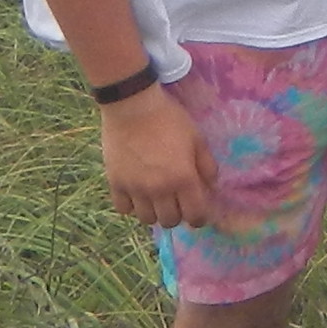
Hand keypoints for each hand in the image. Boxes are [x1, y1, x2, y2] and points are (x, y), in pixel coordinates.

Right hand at [97, 82, 221, 226]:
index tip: (197, 212)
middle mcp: (160, 189)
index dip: (199, 218)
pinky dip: (131, 206)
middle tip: (176, 202)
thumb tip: (210, 188)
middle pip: (170, 221)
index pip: (195, 216)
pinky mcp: (116, 183)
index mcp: (183, 178)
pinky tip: (136, 194)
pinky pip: (124, 209)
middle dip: (177, 215)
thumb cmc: (168, 119)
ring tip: (155, 199)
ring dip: (154, 212)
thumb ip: (207, 166)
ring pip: (147, 219)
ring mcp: (136, 188)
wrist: (132, 105)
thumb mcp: (197, 138)